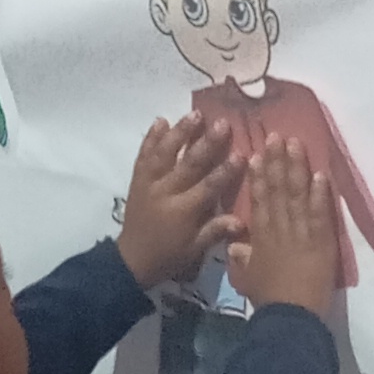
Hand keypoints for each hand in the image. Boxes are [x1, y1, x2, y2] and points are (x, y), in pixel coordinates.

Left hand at [115, 108, 241, 287]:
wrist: (131, 260)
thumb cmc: (168, 255)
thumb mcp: (195, 249)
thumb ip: (215, 231)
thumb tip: (240, 221)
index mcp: (183, 211)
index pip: (208, 186)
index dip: (225, 170)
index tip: (241, 153)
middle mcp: (165, 192)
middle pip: (189, 164)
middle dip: (206, 143)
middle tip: (222, 123)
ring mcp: (149, 183)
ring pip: (165, 153)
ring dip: (180, 132)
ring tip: (195, 114)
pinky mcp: (137, 179)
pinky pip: (144, 156)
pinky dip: (151, 138)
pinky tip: (161, 121)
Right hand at [234, 137, 338, 314]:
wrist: (291, 316)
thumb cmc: (268, 299)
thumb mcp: (247, 278)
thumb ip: (241, 258)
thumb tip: (234, 242)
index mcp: (260, 236)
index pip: (258, 200)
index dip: (258, 176)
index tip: (256, 154)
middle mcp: (280, 228)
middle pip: (278, 189)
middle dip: (277, 161)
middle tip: (276, 136)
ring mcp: (302, 232)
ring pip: (297, 194)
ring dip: (297, 168)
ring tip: (296, 144)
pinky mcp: (322, 241)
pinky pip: (321, 213)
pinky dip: (320, 193)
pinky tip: (320, 174)